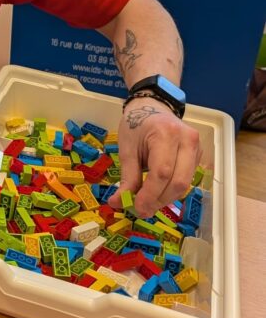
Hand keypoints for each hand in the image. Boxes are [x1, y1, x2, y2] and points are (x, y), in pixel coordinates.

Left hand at [108, 99, 200, 217]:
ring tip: (148, 202)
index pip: (162, 172)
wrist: (152, 108)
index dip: (150, 195)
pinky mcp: (199, 155)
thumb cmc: (136, 126)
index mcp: (166, 134)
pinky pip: (187, 179)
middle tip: (142, 210)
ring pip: (185, 184)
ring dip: (165, 198)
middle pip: (178, 182)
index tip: (137, 208)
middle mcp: (187, 140)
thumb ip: (127, 178)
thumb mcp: (126, 149)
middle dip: (159, 200)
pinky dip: (171, 190)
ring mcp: (197, 147)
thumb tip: (117, 203)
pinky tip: (158, 192)